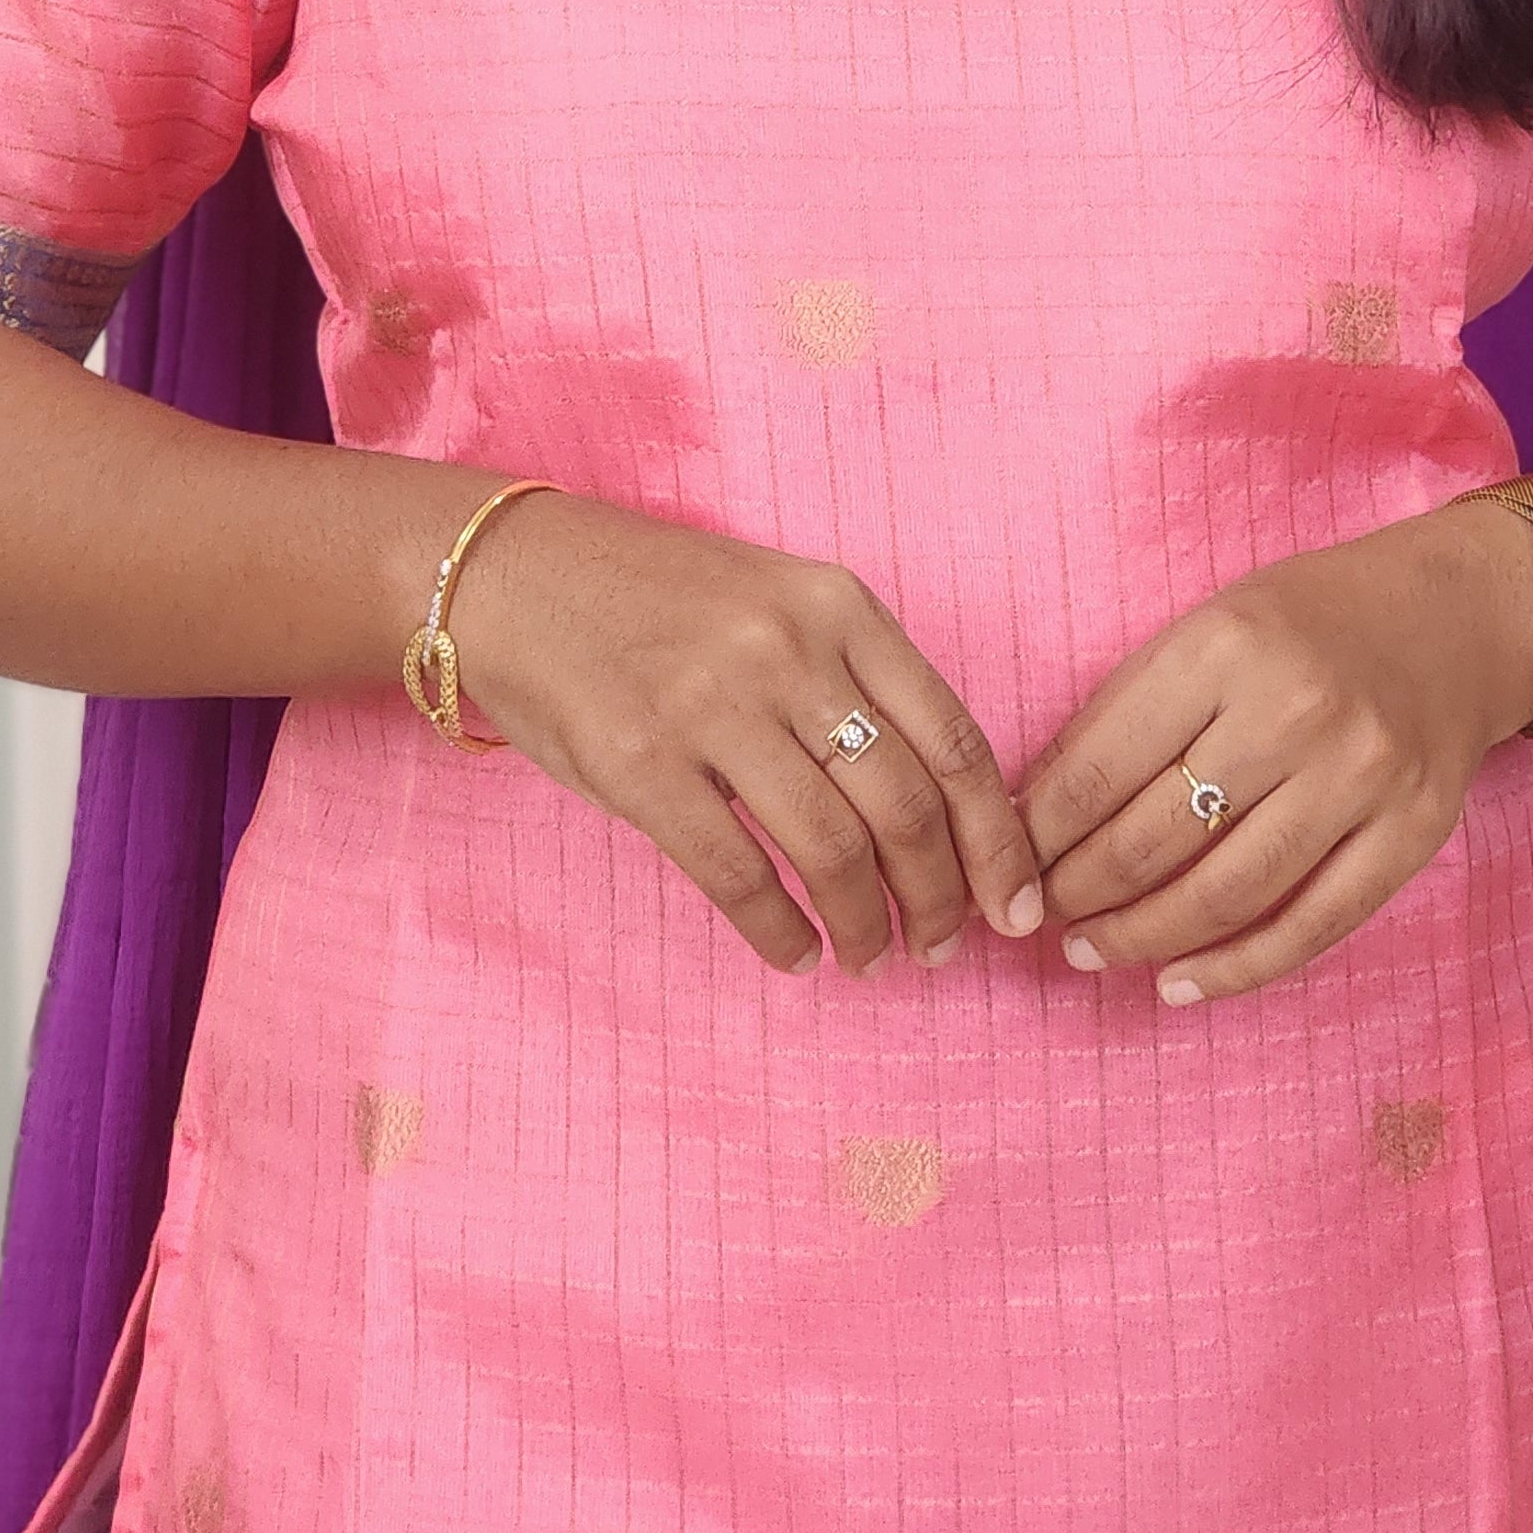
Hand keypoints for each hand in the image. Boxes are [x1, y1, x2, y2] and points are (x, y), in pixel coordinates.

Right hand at [446, 491, 1044, 975]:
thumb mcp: (777, 603)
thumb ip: (853, 680)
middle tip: (940, 947)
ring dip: (865, 923)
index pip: (955, 739)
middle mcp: (787, 649)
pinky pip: (738, 873)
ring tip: (868, 955)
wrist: (516, 577)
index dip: (998, 839)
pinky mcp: (642, 762)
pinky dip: (780, 931)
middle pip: (906, 804)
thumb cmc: (658, 602)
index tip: (1016, 904)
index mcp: (838, 605)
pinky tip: (796, 954)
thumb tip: (937, 810)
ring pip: (833, 847)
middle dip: (939, 895)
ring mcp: (713, 705)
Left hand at [1018, 505, 1532, 1004]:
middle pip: (1157, 836)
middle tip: (1042, 916)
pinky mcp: (1410, 835)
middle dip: (1082, 890)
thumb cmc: (1311, 621)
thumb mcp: (1211, 626)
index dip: (1042, 829)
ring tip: (1092, 952)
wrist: (1457, 616)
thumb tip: (1037, 807)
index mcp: (1227, 645)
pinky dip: (1235, 969)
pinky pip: (1310, 926)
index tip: (1007, 862)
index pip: (1104, 763)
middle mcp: (1294, 712)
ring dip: (1142, 938)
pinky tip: (1179, 984)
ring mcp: (1360, 778)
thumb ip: (1131, 710)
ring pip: (1225, 893)